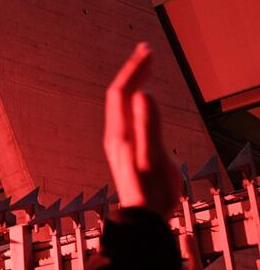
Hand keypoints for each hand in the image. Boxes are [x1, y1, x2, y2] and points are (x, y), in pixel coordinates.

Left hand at [104, 42, 180, 218]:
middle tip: (147, 50)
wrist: (143, 219)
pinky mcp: (128, 149)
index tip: (148, 52)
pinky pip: (127, 115)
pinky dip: (137, 98)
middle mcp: (117, 136)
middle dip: (133, 71)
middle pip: (120, 96)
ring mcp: (120, 142)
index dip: (134, 71)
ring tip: (146, 65)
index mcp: (121, 134)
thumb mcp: (153, 158)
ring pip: (122, 105)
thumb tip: (143, 95)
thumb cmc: (151, 192)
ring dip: (134, 82)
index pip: (122, 93)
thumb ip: (149, 126)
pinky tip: (145, 98)